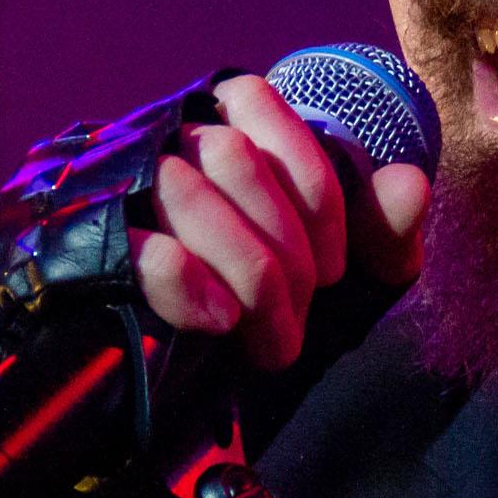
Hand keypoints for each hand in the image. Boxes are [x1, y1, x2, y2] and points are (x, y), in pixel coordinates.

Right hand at [130, 72, 432, 368]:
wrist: (165, 382)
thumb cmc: (263, 305)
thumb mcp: (337, 273)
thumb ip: (379, 230)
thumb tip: (411, 183)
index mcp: (226, 130)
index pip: (271, 115)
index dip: (317, 197)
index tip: (334, 272)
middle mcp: (163, 143)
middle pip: (235, 160)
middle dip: (283, 254)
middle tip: (298, 328)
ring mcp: (117, 192)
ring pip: (186, 189)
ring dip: (246, 273)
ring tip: (269, 341)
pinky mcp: (86, 250)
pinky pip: (140, 246)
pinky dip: (189, 282)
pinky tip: (220, 323)